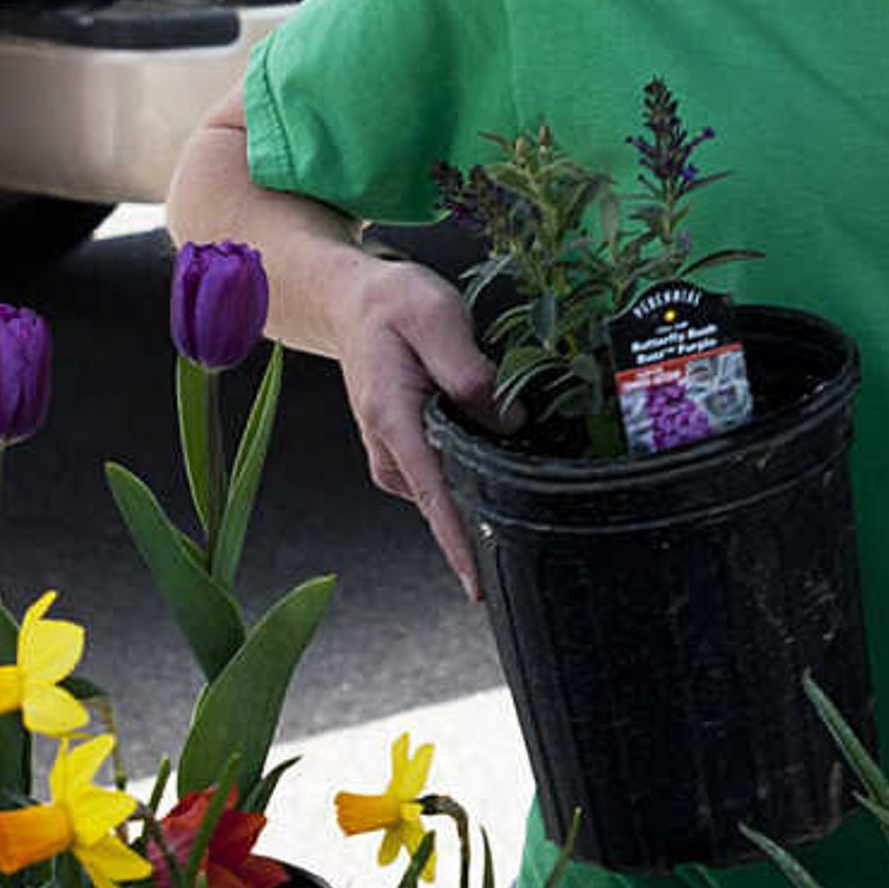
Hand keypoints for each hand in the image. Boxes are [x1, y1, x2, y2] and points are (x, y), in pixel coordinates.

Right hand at [315, 253, 504, 600]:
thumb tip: (509, 423)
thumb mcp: (437, 318)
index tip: (477, 586)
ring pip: (446, 492)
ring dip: (481, 492)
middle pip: (444, 503)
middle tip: (537, 522)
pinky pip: (443, 479)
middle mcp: (388, 449)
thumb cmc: (391, 305)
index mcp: (392, 419)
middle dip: (486, 519)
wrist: (351, 301)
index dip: (458, 543)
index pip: (431, 495)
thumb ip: (472, 374)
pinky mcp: (403, 454)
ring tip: (515, 467)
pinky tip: (490, 456)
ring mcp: (393, 456)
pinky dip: (469, 476)